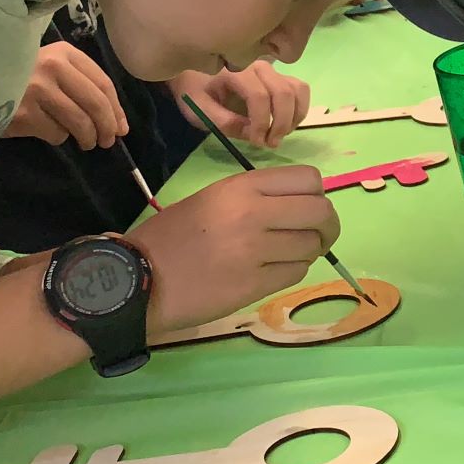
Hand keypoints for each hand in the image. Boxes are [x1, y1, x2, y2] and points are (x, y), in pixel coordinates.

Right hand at [3, 41, 127, 148]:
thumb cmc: (21, 77)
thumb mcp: (52, 69)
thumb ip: (84, 87)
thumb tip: (119, 124)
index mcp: (64, 52)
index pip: (103, 83)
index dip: (116, 109)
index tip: (121, 127)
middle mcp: (52, 67)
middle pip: (95, 104)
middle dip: (107, 128)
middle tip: (107, 141)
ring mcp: (36, 89)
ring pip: (79, 122)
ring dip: (87, 138)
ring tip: (86, 143)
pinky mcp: (23, 113)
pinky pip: (56, 133)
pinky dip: (59, 138)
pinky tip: (50, 132)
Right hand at [129, 165, 339, 333]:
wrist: (137, 279)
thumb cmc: (172, 237)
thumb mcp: (213, 199)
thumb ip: (257, 197)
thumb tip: (304, 204)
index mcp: (241, 187)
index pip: (309, 179)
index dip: (316, 194)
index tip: (308, 207)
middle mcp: (253, 213)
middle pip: (321, 212)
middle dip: (326, 226)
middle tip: (317, 236)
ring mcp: (255, 250)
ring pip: (312, 246)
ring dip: (308, 252)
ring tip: (285, 255)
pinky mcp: (254, 284)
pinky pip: (297, 273)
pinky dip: (292, 271)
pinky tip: (272, 271)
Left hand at [171, 64, 311, 149]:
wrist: (195, 75)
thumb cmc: (195, 92)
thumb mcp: (199, 110)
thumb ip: (223, 121)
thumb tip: (252, 134)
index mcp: (235, 71)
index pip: (259, 96)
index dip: (261, 122)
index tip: (255, 141)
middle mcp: (258, 66)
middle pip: (283, 93)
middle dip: (281, 123)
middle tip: (270, 143)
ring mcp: (272, 70)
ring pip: (297, 90)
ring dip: (294, 116)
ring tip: (279, 134)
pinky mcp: (280, 76)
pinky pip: (300, 90)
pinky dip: (299, 109)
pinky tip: (286, 124)